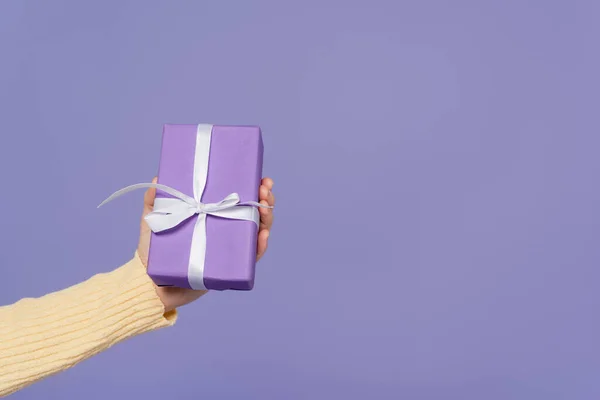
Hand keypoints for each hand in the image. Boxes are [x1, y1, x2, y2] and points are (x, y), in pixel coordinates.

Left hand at [137, 177, 274, 311]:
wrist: (149, 284)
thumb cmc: (153, 252)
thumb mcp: (153, 221)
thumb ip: (154, 201)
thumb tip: (158, 176)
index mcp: (212, 215)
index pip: (238, 198)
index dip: (253, 187)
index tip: (260, 178)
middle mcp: (225, 231)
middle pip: (253, 212)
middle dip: (265, 199)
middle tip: (265, 189)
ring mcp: (229, 249)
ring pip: (257, 231)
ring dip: (267, 218)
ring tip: (266, 208)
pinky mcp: (230, 269)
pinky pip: (251, 258)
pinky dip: (260, 246)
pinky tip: (262, 236)